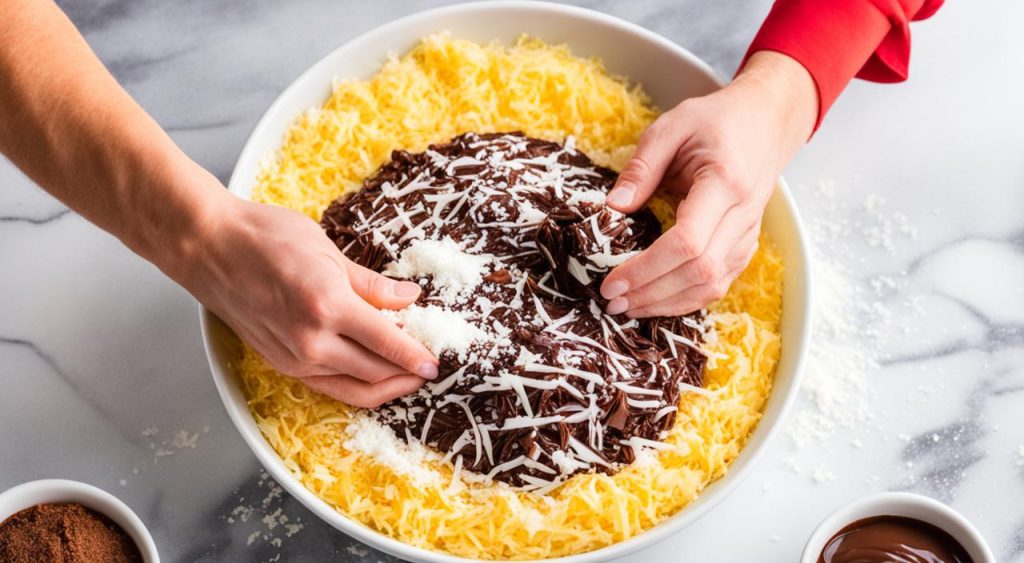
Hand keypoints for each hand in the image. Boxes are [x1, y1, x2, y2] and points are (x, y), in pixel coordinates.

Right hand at [177, 190, 437, 407]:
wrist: (209, 246)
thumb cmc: (265, 237)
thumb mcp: (328, 251)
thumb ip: (371, 284)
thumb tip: (409, 298)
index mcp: (328, 306)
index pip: (387, 343)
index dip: (416, 356)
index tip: (436, 362)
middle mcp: (311, 340)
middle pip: (375, 373)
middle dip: (407, 375)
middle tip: (428, 367)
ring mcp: (293, 357)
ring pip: (353, 388)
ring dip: (385, 386)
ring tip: (407, 376)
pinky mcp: (280, 363)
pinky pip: (328, 387)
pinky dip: (356, 386)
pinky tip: (372, 375)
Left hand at [600, 51, 816, 317]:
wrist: (765, 122)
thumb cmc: (716, 122)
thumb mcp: (671, 127)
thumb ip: (641, 166)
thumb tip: (613, 208)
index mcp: (724, 183)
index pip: (687, 243)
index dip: (647, 269)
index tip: (612, 281)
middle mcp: (742, 215)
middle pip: (699, 272)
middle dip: (652, 293)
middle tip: (611, 301)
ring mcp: (748, 234)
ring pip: (712, 286)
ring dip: (667, 304)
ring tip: (628, 308)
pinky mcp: (745, 246)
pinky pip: (719, 284)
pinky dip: (685, 299)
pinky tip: (655, 301)